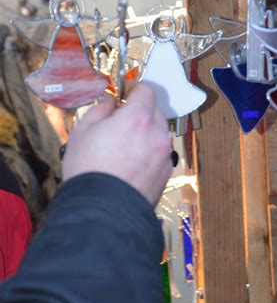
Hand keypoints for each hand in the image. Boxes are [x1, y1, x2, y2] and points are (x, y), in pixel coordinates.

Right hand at [63, 84, 171, 205]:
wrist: (101, 212)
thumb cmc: (89, 168)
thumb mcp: (83, 130)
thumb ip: (101, 109)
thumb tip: (111, 102)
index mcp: (139, 117)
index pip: (147, 91)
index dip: (134, 92)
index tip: (124, 99)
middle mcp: (157, 133)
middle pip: (155, 112)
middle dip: (140, 114)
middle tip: (119, 126)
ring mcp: (164, 154)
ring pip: (158, 134)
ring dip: (146, 135)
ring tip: (124, 150)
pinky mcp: (166, 174)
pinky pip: (160, 154)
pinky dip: (149, 154)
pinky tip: (131, 166)